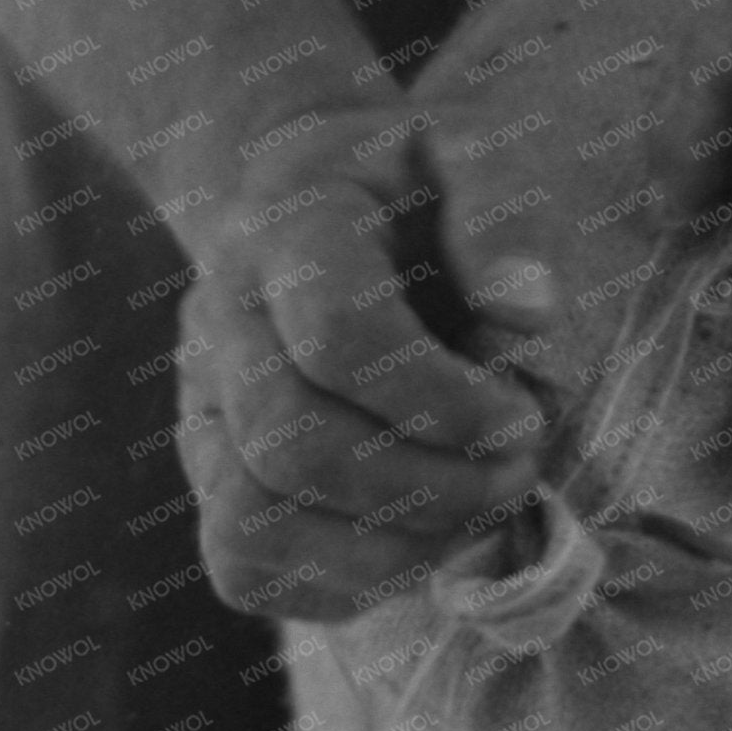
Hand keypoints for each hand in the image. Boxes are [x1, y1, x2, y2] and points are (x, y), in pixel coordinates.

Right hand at [174, 110, 558, 620]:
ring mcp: (202, 399)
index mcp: (286, 225)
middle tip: (516, 473)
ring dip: (388, 550)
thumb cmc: (421, 181)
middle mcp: (219, 316)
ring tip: (475, 517)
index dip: (444, 403)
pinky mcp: (211, 470)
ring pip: (253, 522)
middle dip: (426, 487)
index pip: (338, 337)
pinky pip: (244, 567)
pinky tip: (423, 540)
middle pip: (291, 443)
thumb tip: (528, 312)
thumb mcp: (475, 148)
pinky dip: (344, 582)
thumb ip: (506, 210)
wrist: (331, 193)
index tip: (523, 417)